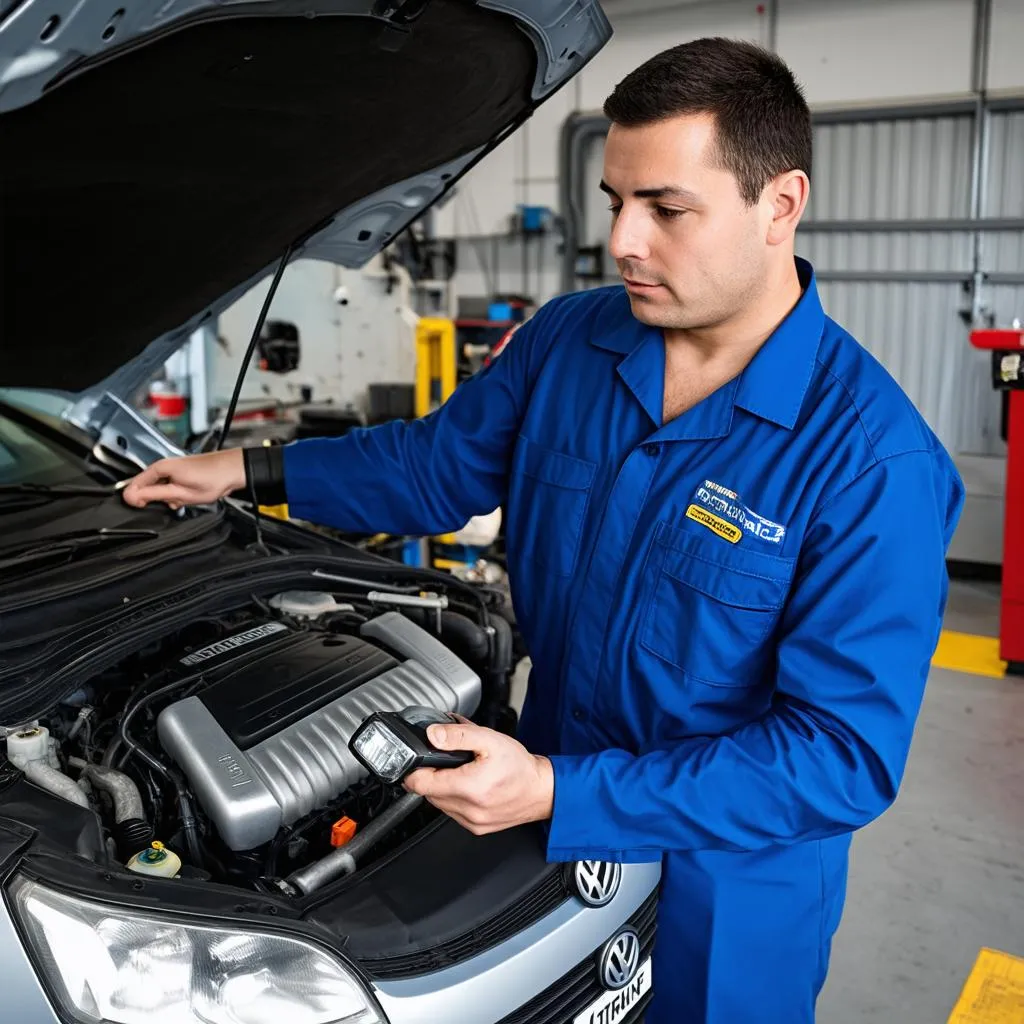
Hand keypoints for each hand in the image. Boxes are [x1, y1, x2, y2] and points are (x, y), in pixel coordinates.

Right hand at [121, 450, 245, 509]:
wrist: (232, 471)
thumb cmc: (212, 479)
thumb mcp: (179, 493)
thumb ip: (153, 495)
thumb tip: (131, 496)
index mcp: (160, 468)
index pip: (134, 484)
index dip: (136, 498)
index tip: (143, 506)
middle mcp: (165, 466)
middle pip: (147, 487)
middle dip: (157, 499)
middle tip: (172, 502)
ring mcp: (173, 469)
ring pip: (160, 489)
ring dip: (169, 498)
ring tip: (183, 498)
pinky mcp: (181, 474)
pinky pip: (171, 487)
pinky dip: (177, 495)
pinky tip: (187, 496)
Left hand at [403, 720, 553, 835]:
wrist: (542, 790)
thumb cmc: (520, 767)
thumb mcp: (490, 739)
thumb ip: (458, 734)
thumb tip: (433, 734)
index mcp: (469, 787)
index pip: (419, 784)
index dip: (415, 769)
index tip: (419, 760)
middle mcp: (468, 810)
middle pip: (427, 793)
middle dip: (433, 774)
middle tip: (449, 760)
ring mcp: (471, 822)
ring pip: (438, 803)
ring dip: (443, 787)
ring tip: (461, 771)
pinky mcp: (475, 828)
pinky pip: (452, 812)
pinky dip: (454, 798)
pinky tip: (468, 786)